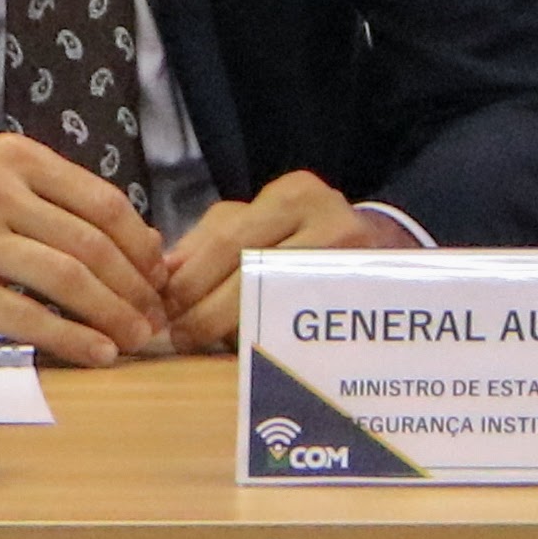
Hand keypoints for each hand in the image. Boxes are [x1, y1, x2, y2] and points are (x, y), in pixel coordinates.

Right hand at [0, 136, 175, 366]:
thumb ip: (64, 205)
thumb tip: (148, 246)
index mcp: (17, 158)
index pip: (102, 203)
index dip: (141, 246)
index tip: (160, 278)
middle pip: (89, 243)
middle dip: (132, 287)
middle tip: (154, 318)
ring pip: (64, 277)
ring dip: (110, 313)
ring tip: (133, 338)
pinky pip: (24, 314)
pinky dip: (68, 336)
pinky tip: (95, 351)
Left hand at [163, 171, 409, 351]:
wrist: (376, 249)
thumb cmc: (300, 238)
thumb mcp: (256, 223)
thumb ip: (206, 241)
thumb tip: (164, 270)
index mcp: (293, 194)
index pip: (227, 239)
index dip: (187, 279)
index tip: (161, 307)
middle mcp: (328, 214)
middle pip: (249, 268)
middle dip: (202, 308)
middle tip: (176, 336)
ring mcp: (349, 253)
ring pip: (273, 297)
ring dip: (228, 326)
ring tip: (201, 342)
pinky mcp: (359, 290)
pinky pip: (297, 319)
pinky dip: (262, 333)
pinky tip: (240, 344)